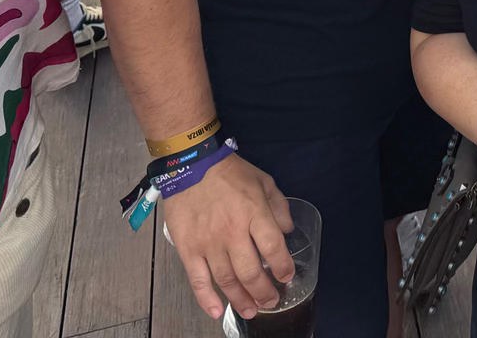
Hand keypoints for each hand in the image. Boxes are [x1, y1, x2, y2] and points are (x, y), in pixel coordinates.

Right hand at [159, 154, 294, 320]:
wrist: (191, 165)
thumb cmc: (230, 172)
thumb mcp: (264, 181)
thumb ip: (279, 206)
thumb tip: (288, 231)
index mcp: (254, 213)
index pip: (273, 248)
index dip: (282, 267)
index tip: (286, 277)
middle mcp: (232, 232)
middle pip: (251, 271)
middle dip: (264, 292)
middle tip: (271, 302)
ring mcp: (209, 243)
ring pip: (227, 280)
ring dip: (241, 300)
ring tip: (251, 311)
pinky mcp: (188, 249)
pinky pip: (198, 280)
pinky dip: (207, 299)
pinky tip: (218, 311)